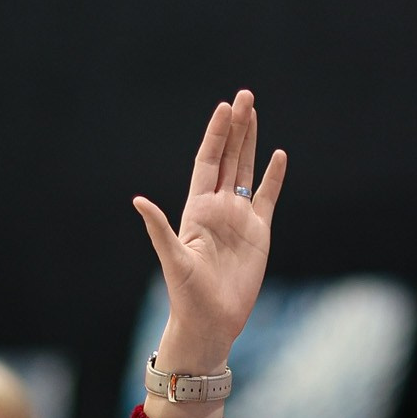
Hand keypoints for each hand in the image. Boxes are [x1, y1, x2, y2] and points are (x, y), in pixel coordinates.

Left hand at [133, 89, 284, 378]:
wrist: (211, 321)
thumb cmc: (187, 295)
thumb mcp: (173, 259)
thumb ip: (159, 228)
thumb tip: (138, 201)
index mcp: (196, 209)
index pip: (208, 161)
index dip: (216, 135)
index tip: (224, 108)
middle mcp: (218, 207)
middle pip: (229, 158)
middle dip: (236, 127)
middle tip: (245, 96)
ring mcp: (239, 218)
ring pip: (246, 171)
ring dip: (251, 143)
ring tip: (255, 113)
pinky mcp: (259, 233)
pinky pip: (266, 198)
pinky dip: (273, 177)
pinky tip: (278, 156)